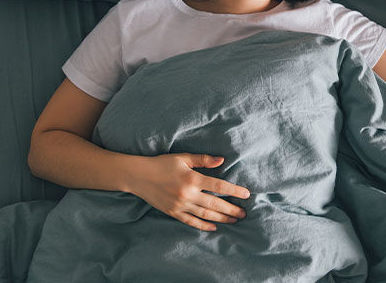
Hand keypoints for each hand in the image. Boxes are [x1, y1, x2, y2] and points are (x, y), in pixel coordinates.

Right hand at [129, 153, 250, 231]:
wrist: (139, 176)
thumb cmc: (162, 164)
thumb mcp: (183, 158)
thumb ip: (203, 160)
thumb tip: (222, 160)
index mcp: (192, 179)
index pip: (219, 186)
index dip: (234, 191)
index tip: (247, 194)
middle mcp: (187, 194)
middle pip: (215, 204)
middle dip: (231, 209)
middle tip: (244, 214)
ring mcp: (180, 205)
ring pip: (205, 214)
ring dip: (221, 218)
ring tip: (234, 221)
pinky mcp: (173, 213)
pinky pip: (191, 221)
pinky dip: (203, 225)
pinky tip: (214, 227)